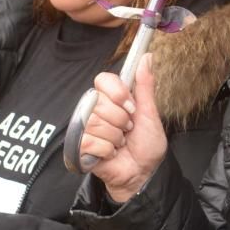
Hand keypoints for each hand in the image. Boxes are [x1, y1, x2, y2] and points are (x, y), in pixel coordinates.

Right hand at [84, 54, 167, 201]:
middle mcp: (96, 109)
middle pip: (100, 102)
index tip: (131, 107)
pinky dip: (106, 150)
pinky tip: (110, 153)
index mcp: (112, 98)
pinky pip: (90, 140)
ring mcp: (86, 126)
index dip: (117, 93)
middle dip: (121, 120)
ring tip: (120, 143)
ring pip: (96, 122)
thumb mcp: (150, 113)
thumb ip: (145, 85)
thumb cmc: (146, 145)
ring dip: (115, 137)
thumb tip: (147, 56)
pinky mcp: (80, 145)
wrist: (142, 173)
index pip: (103, 80)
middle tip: (127, 130)